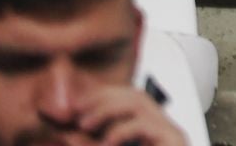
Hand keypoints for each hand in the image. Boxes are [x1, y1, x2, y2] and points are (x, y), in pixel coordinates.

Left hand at [67, 84, 186, 145]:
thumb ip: (85, 140)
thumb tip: (61, 127)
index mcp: (146, 130)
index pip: (126, 98)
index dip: (99, 95)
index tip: (72, 104)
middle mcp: (160, 126)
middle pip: (134, 95)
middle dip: (101, 98)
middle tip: (74, 110)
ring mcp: (169, 132)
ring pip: (139, 104)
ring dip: (107, 110)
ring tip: (84, 124)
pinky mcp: (174, 140)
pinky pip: (146, 125)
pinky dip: (122, 130)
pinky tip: (107, 142)